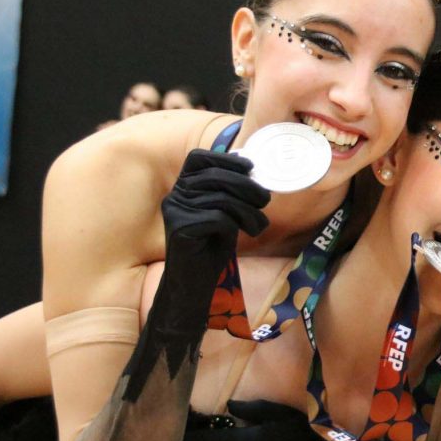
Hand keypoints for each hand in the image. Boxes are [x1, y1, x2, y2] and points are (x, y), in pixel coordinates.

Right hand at [160, 148, 269, 289]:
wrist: (195, 281)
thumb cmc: (212, 245)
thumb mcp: (225, 211)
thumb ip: (231, 191)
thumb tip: (252, 169)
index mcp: (183, 187)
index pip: (198, 158)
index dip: (225, 158)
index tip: (250, 167)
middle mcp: (175, 195)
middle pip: (215, 176)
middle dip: (247, 186)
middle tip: (265, 201)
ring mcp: (175, 211)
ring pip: (221, 198)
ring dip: (248, 211)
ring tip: (258, 225)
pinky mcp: (180, 228)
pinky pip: (218, 218)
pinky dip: (237, 225)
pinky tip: (246, 234)